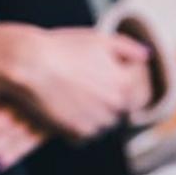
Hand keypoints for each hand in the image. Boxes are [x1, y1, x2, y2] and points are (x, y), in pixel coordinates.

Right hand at [0, 24, 148, 139]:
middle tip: (83, 86)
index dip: (116, 81)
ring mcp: (97, 122)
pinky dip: (78, 125)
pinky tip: (65, 108)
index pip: (133, 90)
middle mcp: (116, 106)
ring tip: (74, 96)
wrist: (29, 64)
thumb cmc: (63, 48)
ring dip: (94, 115)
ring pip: (103, 123)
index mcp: (125, 84)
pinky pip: (85, 134)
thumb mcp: (99, 40)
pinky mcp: (76, 133)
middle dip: (106, 99)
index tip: (98, 75)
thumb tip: (146, 56)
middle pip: (118, 108)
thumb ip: (127, 48)